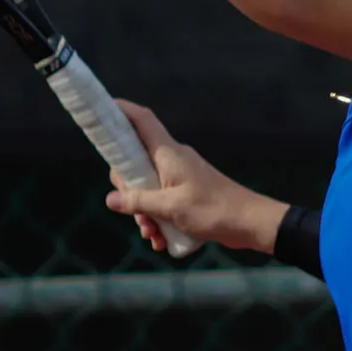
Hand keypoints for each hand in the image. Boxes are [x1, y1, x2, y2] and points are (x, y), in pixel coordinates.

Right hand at [105, 100, 288, 254]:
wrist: (250, 222)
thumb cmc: (213, 210)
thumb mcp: (170, 208)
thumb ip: (138, 201)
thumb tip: (110, 198)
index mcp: (168, 153)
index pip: (142, 120)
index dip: (120, 111)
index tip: (101, 111)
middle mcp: (172, 160)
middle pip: (135, 163)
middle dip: (129, 192)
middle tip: (136, 215)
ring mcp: (180, 176)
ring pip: (148, 188)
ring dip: (145, 213)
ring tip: (153, 235)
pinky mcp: (187, 193)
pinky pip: (163, 202)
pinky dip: (159, 220)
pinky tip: (162, 240)